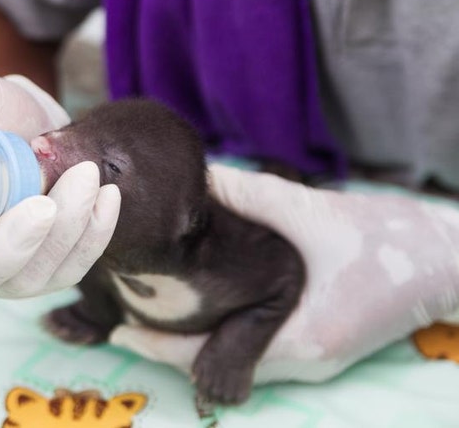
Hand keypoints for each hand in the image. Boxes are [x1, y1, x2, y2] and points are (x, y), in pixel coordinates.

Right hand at [0, 72, 119, 308]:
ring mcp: (3, 274)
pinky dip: (93, 235)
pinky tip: (108, 197)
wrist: (46, 126)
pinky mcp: (47, 271)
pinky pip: (70, 268)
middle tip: (42, 206)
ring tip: (87, 175)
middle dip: (9, 251)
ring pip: (28, 279)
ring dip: (64, 232)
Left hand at [110, 165, 458, 384]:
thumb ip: (250, 197)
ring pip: (238, 359)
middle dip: (171, 345)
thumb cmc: (387, 239)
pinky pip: (259, 349)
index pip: (211, 357)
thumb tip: (200, 180)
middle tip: (125, 318)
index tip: (119, 331)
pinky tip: (205, 309)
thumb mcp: (312, 214)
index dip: (160, 346)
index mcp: (301, 339)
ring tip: (154, 312)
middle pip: (219, 364)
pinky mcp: (322, 346)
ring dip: (196, 341)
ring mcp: (316, 359)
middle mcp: (306, 362)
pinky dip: (226, 334)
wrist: (446, 259)